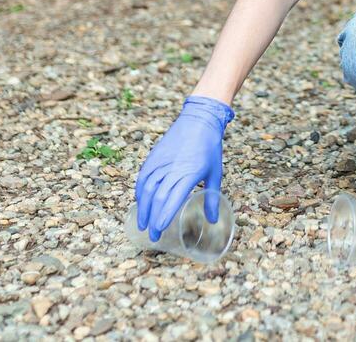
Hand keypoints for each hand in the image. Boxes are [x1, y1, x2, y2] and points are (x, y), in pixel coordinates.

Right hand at [134, 96, 233, 240]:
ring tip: (143, 224)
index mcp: (189, 173)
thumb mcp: (216, 172)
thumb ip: (212, 197)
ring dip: (143, 208)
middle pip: (157, 197)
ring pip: (147, 188)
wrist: (200, 119)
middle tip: (152, 236)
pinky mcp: (154, 156)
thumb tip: (213, 220)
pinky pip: (143, 176)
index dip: (163, 216)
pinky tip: (140, 202)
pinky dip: (140, 191)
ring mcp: (161, 161)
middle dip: (152, 219)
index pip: (171, 199)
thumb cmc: (210, 147)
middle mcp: (172, 168)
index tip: (158, 230)